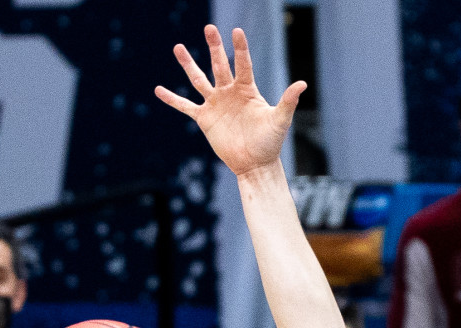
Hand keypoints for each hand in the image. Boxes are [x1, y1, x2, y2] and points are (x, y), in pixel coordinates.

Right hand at [155, 25, 304, 178]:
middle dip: (214, 47)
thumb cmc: (270, 143)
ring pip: (199, 79)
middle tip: (209, 28)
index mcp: (247, 90)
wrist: (255, 164)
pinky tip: (158, 90)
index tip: (237, 32)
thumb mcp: (280, 121)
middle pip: (219, 65)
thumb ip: (287, 101)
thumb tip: (302, 84)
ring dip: (188, 64)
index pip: (243, 64)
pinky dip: (172, 99)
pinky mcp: (205, 119)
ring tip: (178, 47)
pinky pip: (186, 106)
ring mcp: (215, 104)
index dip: (240, 49)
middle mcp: (229, 92)